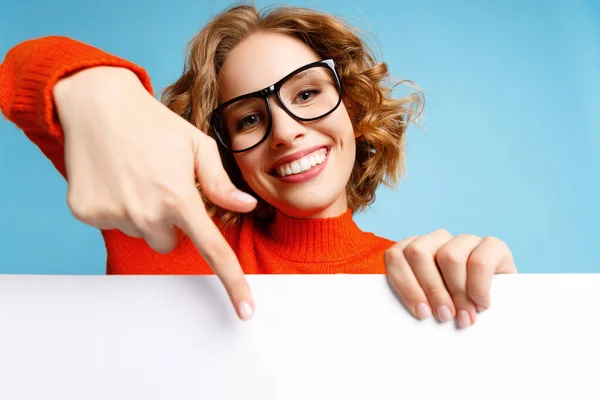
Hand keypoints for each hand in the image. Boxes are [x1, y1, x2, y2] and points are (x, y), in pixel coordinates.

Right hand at [53, 66, 257, 320]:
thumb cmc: (153, 123)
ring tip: (137, 177)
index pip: (211, 250)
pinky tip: (116, 179)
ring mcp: (112, 214)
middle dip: (171, 222)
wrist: (97, 103)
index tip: (245, 309)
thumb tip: (246, 206)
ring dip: (144, 214)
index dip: (232, 281)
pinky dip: (117, 208)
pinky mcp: (86, 212)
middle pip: (169, 243)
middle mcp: (145, 212)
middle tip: (162, 186)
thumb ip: (221, 183)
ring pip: (141, 233)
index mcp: (178, 197)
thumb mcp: (197, 145)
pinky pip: (113, 224)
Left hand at [384, 229, 516, 327]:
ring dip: (456, 292)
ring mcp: (464, 240)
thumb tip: (416, 311)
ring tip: (464, 316)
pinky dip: (478, 287)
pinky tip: (481, 304)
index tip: (421, 312)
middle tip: (444, 316)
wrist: (503, 308)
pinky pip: (479, 261)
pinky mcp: (492, 245)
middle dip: (431, 289)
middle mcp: (437, 239)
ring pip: (448, 256)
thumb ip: (418, 300)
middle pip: (418, 252)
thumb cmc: (457, 309)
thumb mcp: (432, 304)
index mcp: (415, 250)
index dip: (405, 285)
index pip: (396, 256)